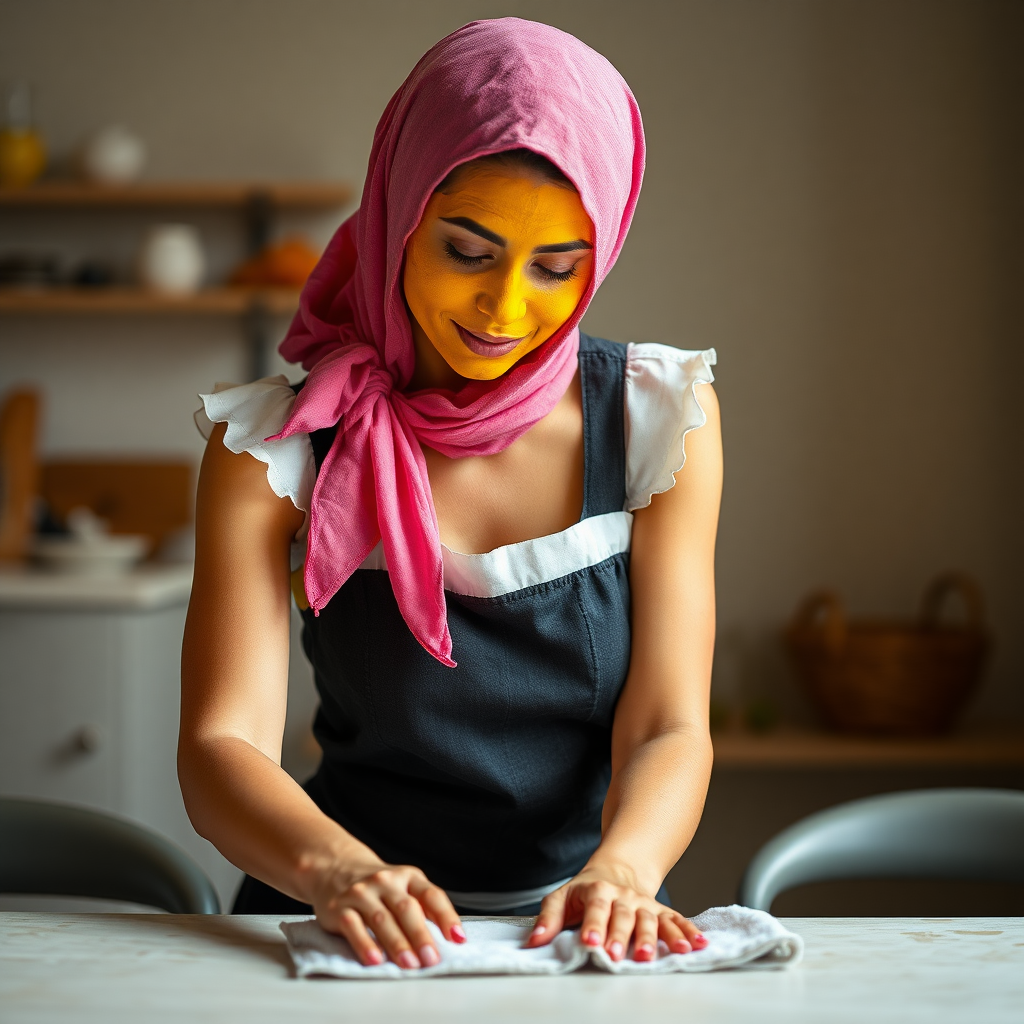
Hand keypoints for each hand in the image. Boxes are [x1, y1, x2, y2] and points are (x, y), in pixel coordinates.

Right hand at [311, 861, 464, 968]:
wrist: (336, 867)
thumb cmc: (379, 886)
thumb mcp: (405, 886)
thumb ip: (424, 907)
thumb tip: (450, 937)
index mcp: (408, 876)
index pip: (431, 895)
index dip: (446, 916)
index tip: (457, 938)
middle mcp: (385, 881)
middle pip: (407, 909)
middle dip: (420, 936)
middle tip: (431, 959)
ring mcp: (362, 893)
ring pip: (382, 919)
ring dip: (397, 944)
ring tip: (410, 964)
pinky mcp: (339, 908)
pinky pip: (353, 926)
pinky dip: (365, 944)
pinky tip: (375, 960)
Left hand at [525, 865, 706, 961]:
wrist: (617, 871)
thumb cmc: (585, 892)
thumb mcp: (561, 898)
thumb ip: (548, 919)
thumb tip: (534, 942)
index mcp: (597, 891)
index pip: (595, 909)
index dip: (594, 925)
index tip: (591, 942)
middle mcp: (623, 897)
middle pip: (625, 916)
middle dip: (625, 936)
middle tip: (625, 955)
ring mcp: (644, 904)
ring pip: (653, 920)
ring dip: (662, 937)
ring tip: (672, 954)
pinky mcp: (660, 911)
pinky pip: (676, 920)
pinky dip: (688, 932)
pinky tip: (698, 945)